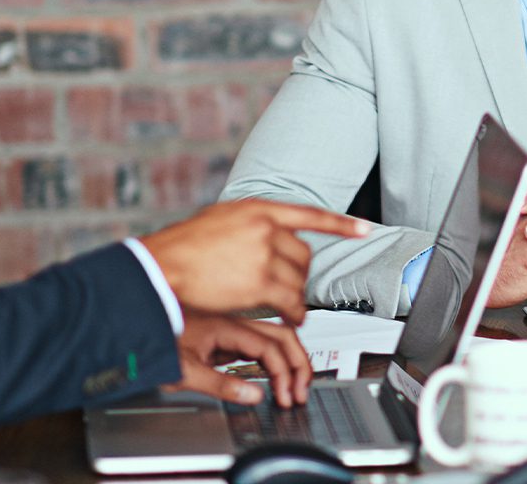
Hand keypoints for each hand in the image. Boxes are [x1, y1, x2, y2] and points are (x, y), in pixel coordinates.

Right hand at [140, 200, 369, 324]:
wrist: (163, 265)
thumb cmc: (183, 245)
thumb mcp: (220, 218)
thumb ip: (248, 223)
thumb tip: (264, 231)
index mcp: (258, 209)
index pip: (309, 214)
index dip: (340, 223)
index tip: (362, 228)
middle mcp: (266, 229)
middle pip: (304, 254)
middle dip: (301, 274)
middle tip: (293, 288)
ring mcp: (265, 255)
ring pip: (299, 280)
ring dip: (300, 297)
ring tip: (294, 309)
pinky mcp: (260, 284)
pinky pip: (291, 301)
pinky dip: (296, 312)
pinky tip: (293, 318)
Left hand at [165, 312, 312, 407]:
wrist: (136, 324)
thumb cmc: (154, 343)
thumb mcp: (184, 371)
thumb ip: (221, 384)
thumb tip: (254, 395)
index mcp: (225, 327)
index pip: (269, 347)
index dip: (283, 373)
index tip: (286, 396)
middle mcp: (232, 322)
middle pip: (281, 334)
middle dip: (298, 362)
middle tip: (303, 389)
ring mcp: (231, 326)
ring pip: (274, 335)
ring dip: (290, 358)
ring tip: (295, 383)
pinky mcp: (226, 334)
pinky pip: (260, 341)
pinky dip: (275, 357)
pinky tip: (274, 372)